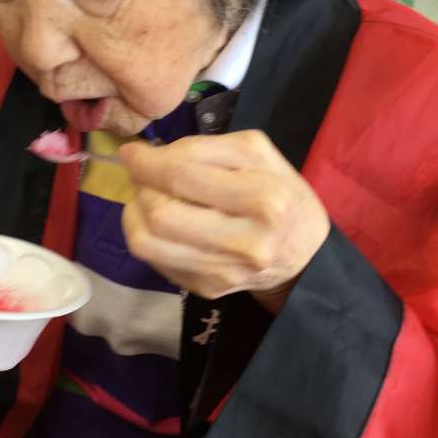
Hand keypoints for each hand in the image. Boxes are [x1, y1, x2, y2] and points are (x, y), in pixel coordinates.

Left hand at [120, 130, 329, 313]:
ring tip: (144, 197)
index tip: (132, 152)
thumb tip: (146, 155)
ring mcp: (225, 271)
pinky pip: (155, 260)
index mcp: (264, 198)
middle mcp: (247, 241)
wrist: (304, 253)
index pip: (183, 175)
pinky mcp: (208, 288)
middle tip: (140, 174)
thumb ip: (202, 148)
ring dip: (134, 212)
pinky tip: (159, 222)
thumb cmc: (279, 192)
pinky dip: (146, 234)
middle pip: (161, 213)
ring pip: (148, 242)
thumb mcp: (256, 154)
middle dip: (140, 187)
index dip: (146, 162)